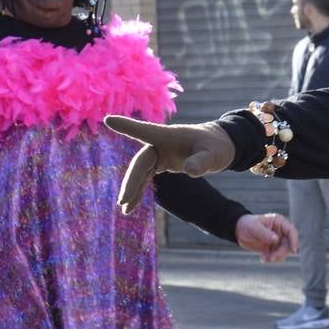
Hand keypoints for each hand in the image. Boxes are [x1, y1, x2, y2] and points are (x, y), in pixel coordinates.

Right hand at [104, 116, 234, 213]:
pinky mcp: (162, 162)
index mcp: (170, 135)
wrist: (221, 146)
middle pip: (141, 161)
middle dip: (132, 181)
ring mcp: (160, 153)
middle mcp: (161, 143)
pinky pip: (146, 176)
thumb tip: (189, 171)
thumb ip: (202, 161)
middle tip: (123, 201)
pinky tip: (131, 205)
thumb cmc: (217, 146)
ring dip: (132, 188)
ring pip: (141, 171)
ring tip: (126, 209)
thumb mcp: (214, 154)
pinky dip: (139, 189)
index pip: (146, 131)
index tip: (108, 119)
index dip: (128, 126)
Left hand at [236, 213, 298, 262]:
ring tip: (264, 258)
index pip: (292, 231)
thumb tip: (276, 240)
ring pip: (284, 252)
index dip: (295, 241)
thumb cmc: (247, 225)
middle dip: (281, 252)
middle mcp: (281, 231)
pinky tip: (263, 258)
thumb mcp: (254, 228)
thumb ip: (265, 233)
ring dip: (276, 257)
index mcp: (279, 222)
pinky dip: (271, 259)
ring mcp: (277, 240)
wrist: (239, 231)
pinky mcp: (272, 248)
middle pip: (289, 244)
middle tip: (271, 258)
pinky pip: (277, 256)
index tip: (294, 251)